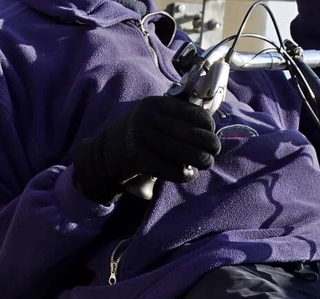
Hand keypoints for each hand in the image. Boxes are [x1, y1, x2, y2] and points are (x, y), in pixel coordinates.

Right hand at [73, 95, 221, 203]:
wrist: (105, 154)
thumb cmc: (139, 137)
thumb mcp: (154, 118)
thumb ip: (176, 117)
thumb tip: (210, 125)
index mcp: (156, 104)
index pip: (192, 113)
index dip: (208, 124)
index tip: (212, 133)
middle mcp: (148, 117)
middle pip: (191, 133)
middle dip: (209, 144)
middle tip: (214, 152)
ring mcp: (142, 138)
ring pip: (183, 151)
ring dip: (201, 160)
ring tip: (205, 163)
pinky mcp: (139, 159)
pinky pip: (171, 168)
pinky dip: (185, 174)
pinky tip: (188, 174)